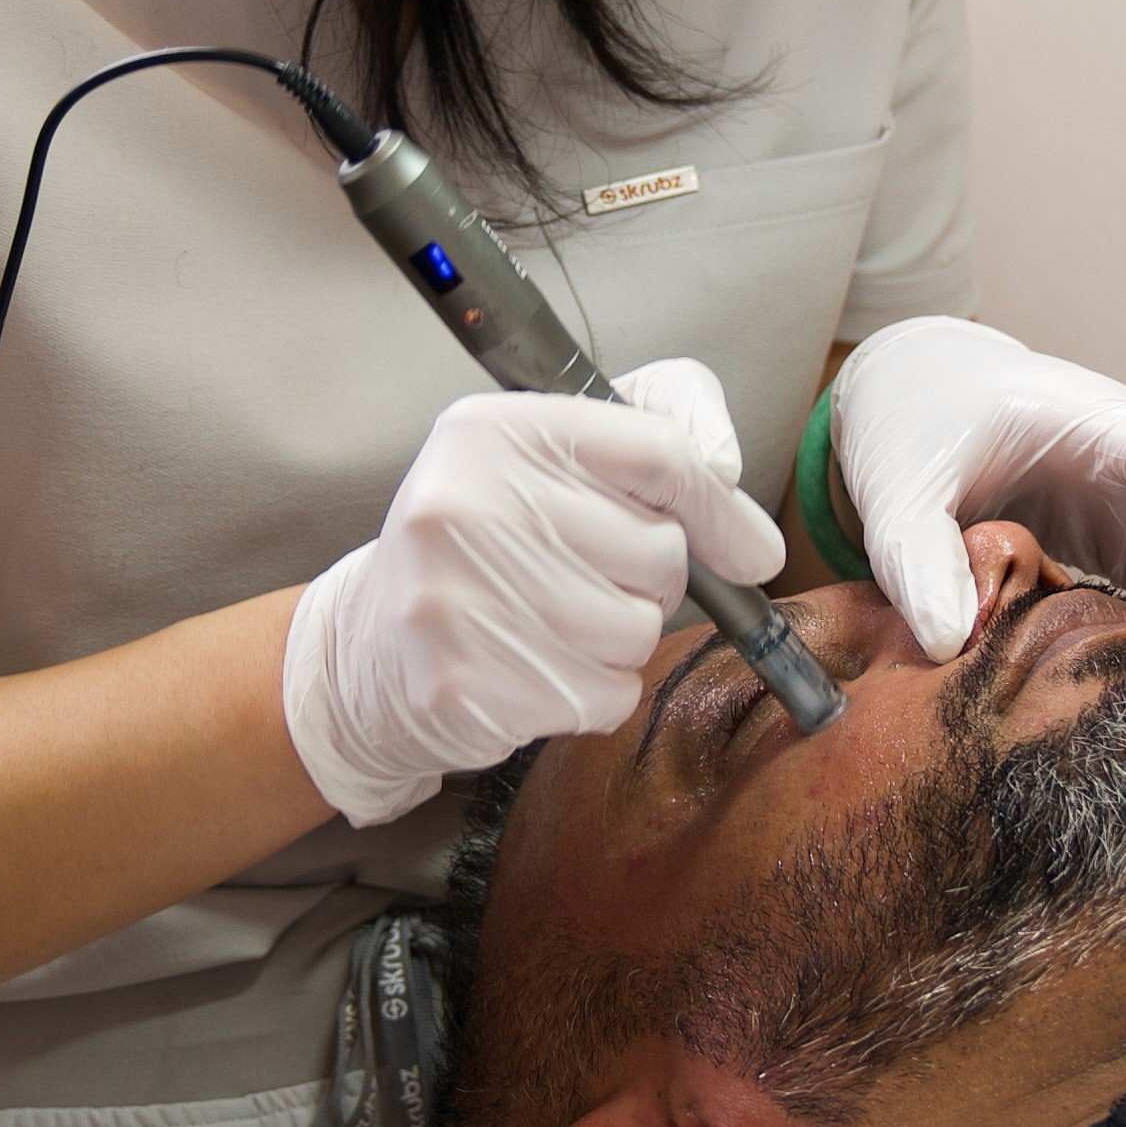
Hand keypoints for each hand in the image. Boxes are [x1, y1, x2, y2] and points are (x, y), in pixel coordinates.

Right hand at [285, 363, 783, 826]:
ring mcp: (456, 600)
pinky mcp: (464, 687)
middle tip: (586, 576)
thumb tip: (744, 512)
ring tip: (558, 623)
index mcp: (491, 431)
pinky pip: (604, 695)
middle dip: (650, 577)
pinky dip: (593, 691)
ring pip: (639, 630)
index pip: (656, 452)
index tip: (749, 548)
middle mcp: (462, 505)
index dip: (720, 507)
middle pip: (658, 550)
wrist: (376, 646)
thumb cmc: (491, 543)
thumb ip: (661, 436)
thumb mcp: (554, 458)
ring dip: (622, 639)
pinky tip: (539, 668)